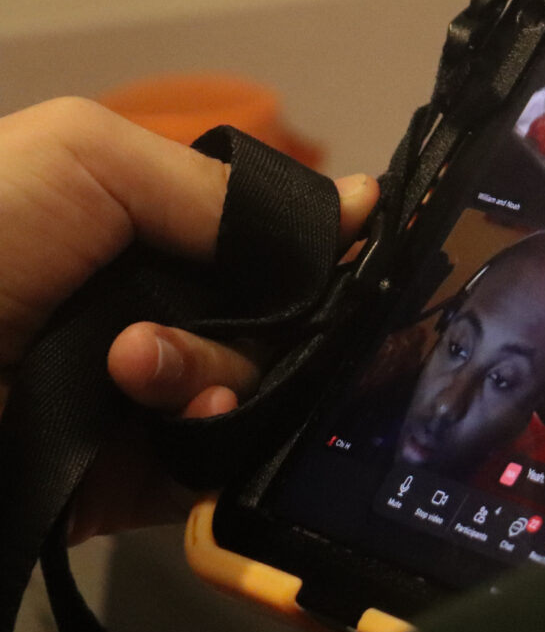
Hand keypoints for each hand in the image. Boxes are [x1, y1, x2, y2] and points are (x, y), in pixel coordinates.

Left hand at [0, 97, 377, 539]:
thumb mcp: (91, 157)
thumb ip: (223, 190)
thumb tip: (356, 206)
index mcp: (150, 229)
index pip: (270, 236)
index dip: (322, 238)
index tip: (367, 236)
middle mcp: (167, 310)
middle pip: (289, 311)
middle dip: (282, 306)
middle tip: (235, 308)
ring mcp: (158, 396)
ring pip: (268, 382)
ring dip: (223, 367)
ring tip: (138, 365)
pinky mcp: (151, 474)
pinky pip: (233, 454)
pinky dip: (216, 429)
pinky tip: (164, 409)